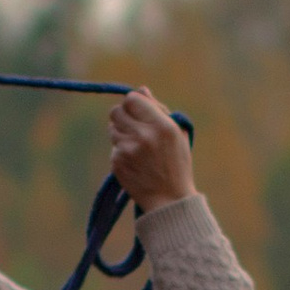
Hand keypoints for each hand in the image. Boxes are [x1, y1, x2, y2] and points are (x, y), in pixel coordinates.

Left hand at [107, 86, 193, 208]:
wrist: (169, 199)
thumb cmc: (177, 163)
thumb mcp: (177, 134)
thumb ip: (159, 109)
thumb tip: (141, 89)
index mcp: (162, 125)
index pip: (132, 99)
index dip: (133, 103)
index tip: (138, 111)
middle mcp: (143, 136)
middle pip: (116, 111)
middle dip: (124, 116)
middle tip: (134, 126)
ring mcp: (128, 150)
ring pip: (112, 129)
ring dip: (122, 133)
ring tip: (138, 147)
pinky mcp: (117, 163)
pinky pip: (114, 147)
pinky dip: (121, 151)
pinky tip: (135, 162)